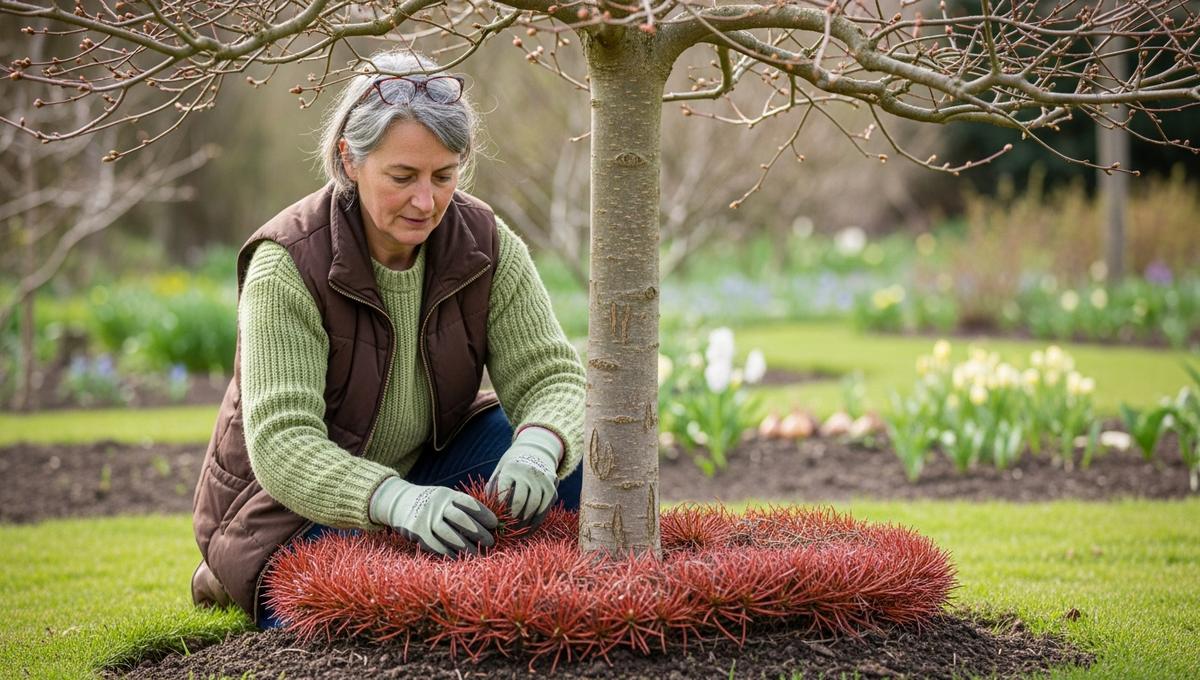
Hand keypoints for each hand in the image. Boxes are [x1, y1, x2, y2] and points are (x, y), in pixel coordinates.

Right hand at [369, 477, 496, 555]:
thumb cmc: (430, 502)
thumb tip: (487, 523)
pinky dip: (449, 553)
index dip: (484, 514)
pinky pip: (436, 545)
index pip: (469, 503)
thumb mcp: (444, 496)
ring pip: (450, 535)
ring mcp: (426, 518)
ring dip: (466, 547)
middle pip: (461, 520)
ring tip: (478, 555)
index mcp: (446, 494)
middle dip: (478, 532)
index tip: (495, 524)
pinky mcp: (417, 532)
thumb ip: (460, 506)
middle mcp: (437, 505)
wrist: (399, 502)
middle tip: (491, 542)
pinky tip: (459, 559)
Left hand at [487, 427, 560, 528]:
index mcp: (511, 469)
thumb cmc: (509, 473)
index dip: (499, 510)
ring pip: (535, 507)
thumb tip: (485, 517)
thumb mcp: (498, 477)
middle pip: (520, 502)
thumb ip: (491, 494)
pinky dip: (537, 523)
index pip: (504, 493)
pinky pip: (545, 509)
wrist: (533, 456)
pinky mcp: (552, 488)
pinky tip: (528, 530)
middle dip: (512, 520)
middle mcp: (528, 472)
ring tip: (517, 533)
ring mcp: (543, 480)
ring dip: (525, 524)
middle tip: (507, 531)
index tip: (495, 521)